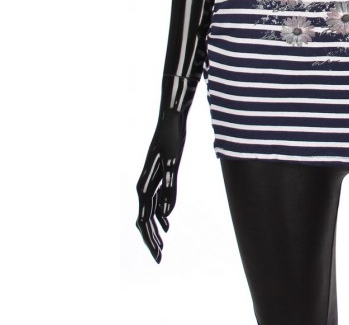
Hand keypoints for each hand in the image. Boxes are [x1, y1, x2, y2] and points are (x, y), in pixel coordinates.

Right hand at [135, 111, 185, 262]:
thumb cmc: (172, 140)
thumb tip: (167, 215)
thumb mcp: (173, 164)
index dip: (150, 238)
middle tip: (160, 258)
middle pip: (144, 220)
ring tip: (162, 246)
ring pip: (149, 212)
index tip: (158, 254)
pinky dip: (160, 214)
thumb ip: (170, 189)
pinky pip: (155, 201)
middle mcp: (144, 186)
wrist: (171, 120)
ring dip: (154, 229)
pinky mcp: (158, 176)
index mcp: (144, 186)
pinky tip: (167, 221)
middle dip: (151, 240)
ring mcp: (150, 181)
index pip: (144, 220)